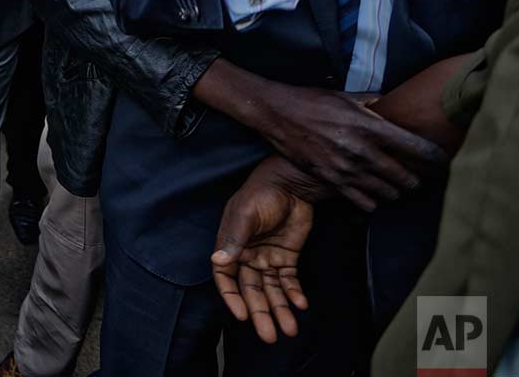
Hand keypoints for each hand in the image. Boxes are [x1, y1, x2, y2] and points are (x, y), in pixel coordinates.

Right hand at [211, 156, 318, 343]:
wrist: (292, 183)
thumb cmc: (262, 193)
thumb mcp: (245, 215)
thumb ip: (233, 239)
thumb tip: (218, 261)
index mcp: (231, 246)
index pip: (227, 279)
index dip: (233, 298)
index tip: (243, 316)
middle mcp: (247, 256)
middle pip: (251, 291)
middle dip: (260, 313)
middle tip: (269, 336)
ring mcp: (267, 257)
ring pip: (271, 290)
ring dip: (280, 309)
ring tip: (289, 330)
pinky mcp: (287, 256)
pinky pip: (289, 281)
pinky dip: (294, 294)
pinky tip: (300, 305)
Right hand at [252, 80, 447, 210]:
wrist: (277, 113)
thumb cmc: (312, 100)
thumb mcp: (346, 97)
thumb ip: (374, 104)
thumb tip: (393, 105)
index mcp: (371, 126)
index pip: (418, 148)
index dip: (438, 158)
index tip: (446, 162)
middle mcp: (362, 150)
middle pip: (406, 177)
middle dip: (419, 180)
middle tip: (424, 179)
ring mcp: (346, 168)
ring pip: (387, 193)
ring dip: (396, 192)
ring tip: (399, 187)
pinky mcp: (331, 180)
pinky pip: (363, 202)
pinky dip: (373, 201)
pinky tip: (374, 194)